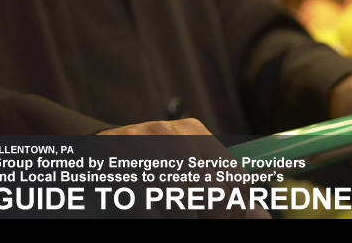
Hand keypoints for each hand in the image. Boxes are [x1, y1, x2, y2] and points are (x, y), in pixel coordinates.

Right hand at [97, 119, 270, 218]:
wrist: (89, 152)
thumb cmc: (145, 164)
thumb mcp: (185, 165)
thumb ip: (221, 186)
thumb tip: (262, 217)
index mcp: (192, 132)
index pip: (235, 176)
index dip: (238, 209)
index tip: (231, 218)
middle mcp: (170, 137)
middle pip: (216, 194)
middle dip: (213, 217)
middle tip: (196, 217)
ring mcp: (144, 155)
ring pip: (186, 210)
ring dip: (183, 218)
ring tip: (171, 212)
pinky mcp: (122, 178)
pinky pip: (153, 216)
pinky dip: (156, 220)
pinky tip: (152, 214)